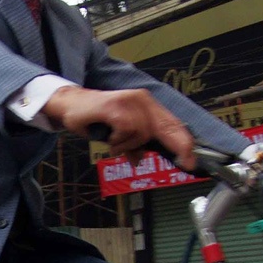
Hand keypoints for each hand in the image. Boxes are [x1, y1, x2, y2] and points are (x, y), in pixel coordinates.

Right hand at [41, 86, 195, 170]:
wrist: (71, 105)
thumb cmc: (96, 119)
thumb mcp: (120, 135)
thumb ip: (135, 144)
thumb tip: (140, 159)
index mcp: (147, 106)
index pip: (172, 124)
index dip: (184, 143)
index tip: (192, 162)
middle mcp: (142, 100)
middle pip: (167, 127)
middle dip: (179, 146)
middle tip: (187, 162)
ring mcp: (130, 102)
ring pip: (143, 133)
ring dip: (127, 145)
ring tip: (114, 142)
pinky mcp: (116, 107)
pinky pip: (126, 131)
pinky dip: (117, 140)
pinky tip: (109, 136)